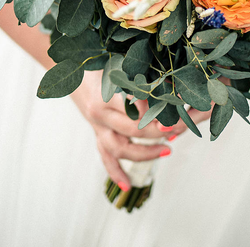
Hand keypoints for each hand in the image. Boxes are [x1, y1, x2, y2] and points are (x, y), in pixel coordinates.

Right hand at [70, 70, 212, 188]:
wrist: (71, 67)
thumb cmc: (100, 61)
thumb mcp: (119, 61)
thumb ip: (141, 73)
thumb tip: (172, 82)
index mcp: (106, 93)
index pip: (135, 106)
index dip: (156, 110)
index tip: (177, 109)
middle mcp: (100, 113)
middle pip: (132, 129)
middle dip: (158, 131)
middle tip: (178, 130)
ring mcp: (97, 126)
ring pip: (120, 148)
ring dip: (144, 153)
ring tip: (168, 151)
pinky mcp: (97, 133)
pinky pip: (105, 157)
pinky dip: (116, 172)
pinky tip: (127, 187)